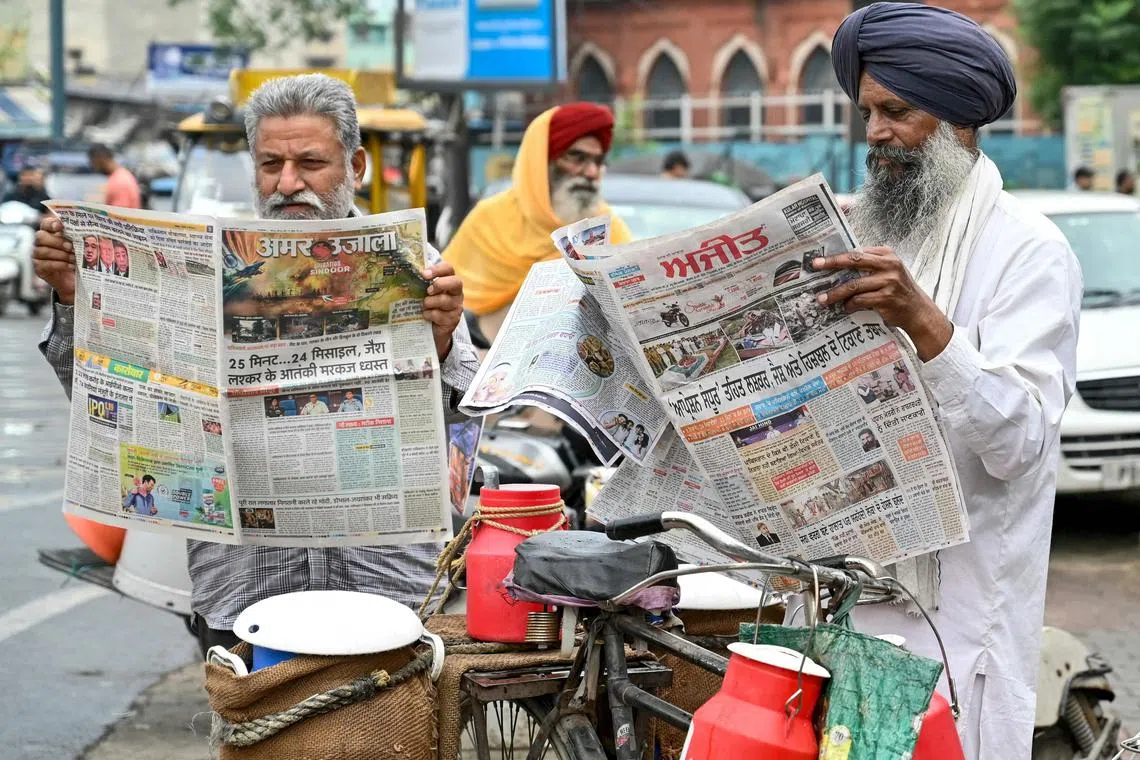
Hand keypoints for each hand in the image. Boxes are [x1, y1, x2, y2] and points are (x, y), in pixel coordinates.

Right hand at [33, 217, 74, 304]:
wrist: (77, 280)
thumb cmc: (79, 260)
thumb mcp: (81, 247)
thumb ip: (80, 237)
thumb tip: (88, 229)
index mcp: (50, 233)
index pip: (45, 224)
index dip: (51, 223)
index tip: (60, 226)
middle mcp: (41, 243)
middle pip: (41, 237)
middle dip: (57, 241)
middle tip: (71, 247)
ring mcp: (37, 255)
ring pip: (43, 251)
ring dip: (61, 254)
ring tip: (74, 258)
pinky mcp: (39, 268)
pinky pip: (45, 264)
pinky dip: (60, 264)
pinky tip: (70, 266)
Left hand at [423, 262, 463, 360]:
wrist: (432, 330)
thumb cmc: (428, 306)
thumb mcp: (425, 293)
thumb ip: (422, 283)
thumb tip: (405, 273)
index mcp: (449, 282)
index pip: (448, 269)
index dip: (438, 269)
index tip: (424, 274)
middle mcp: (456, 293)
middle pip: (455, 282)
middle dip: (440, 284)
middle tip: (428, 291)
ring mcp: (456, 306)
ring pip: (445, 300)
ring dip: (430, 302)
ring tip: (424, 305)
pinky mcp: (453, 320)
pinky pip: (439, 314)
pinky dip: (429, 315)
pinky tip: (426, 316)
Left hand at [811, 247, 952, 361]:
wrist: (918, 311)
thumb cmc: (898, 290)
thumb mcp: (888, 272)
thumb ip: (869, 266)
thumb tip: (837, 267)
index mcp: (887, 254)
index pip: (857, 252)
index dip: (837, 255)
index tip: (820, 259)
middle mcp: (889, 265)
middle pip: (854, 261)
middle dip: (832, 263)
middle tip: (815, 266)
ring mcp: (890, 281)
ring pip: (854, 284)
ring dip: (836, 293)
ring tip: (822, 299)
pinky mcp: (887, 297)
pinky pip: (860, 300)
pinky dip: (849, 305)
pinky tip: (845, 308)